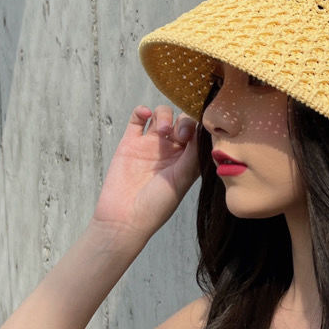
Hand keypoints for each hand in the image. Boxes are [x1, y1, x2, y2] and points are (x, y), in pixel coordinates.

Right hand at [91, 106, 199, 242]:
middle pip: (182, 121)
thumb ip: (193, 154)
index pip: (198, 134)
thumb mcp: (182, 180)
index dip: (199, 128)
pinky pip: (137, 118)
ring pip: (161, 116)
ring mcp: (149, 145)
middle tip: (180, 136)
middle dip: (183, 122)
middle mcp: (170, 151)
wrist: (125, 218)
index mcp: (187, 160)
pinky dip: (142, 110)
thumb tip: (203, 130)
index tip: (195, 135)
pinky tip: (145, 114)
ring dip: (164, 115)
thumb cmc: (157, 205)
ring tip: (162, 130)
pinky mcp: (129, 143)